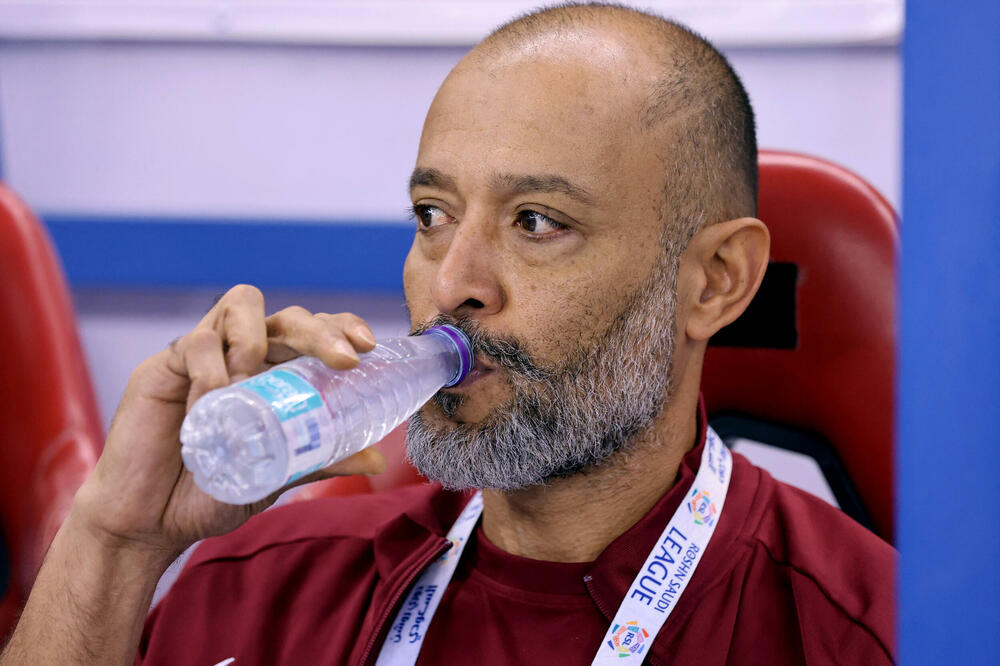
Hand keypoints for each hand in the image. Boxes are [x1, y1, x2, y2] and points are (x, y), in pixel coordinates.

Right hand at [71, 284, 385, 559]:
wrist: (152, 524)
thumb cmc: (214, 492)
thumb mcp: (278, 474)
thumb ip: (322, 459)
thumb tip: (379, 458)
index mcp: (275, 374)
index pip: (313, 331)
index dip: (341, 327)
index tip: (367, 347)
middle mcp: (243, 356)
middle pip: (287, 316)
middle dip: (320, 330)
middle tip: (343, 360)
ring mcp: (205, 356)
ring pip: (241, 306)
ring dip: (260, 338)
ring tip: (256, 381)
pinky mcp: (164, 365)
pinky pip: (196, 343)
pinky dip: (212, 367)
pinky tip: (214, 398)